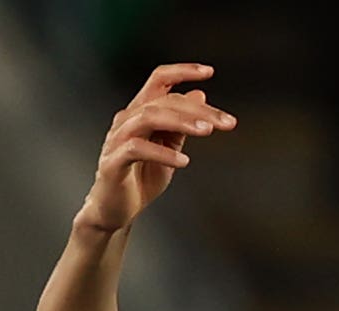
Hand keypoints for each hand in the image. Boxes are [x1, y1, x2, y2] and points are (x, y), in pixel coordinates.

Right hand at [78, 63, 235, 235]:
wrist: (115, 210)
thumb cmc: (141, 178)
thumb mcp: (169, 148)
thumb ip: (181, 125)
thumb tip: (200, 95)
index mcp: (140, 111)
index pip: (159, 80)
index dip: (183, 71)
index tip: (209, 72)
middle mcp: (126, 119)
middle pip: (163, 100)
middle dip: (198, 110)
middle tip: (225, 122)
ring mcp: (117, 139)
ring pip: (149, 116)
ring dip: (181, 121)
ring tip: (206, 131)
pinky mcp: (112, 162)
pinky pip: (137, 148)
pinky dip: (162, 153)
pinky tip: (183, 162)